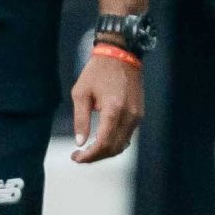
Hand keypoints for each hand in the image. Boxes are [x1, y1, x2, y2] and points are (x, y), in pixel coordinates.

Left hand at [71, 44, 144, 161]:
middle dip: (95, 157)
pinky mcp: (139, 114)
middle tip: (78, 157)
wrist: (121, 56)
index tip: (75, 158)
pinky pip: (127, 135)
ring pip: (122, 144)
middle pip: (114, 148)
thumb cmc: (97, 72)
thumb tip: (79, 142)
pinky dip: (114, 143)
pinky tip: (99, 141)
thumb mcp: (81, 93)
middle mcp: (129, 116)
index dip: (89, 156)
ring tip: (86, 151)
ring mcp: (137, 116)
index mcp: (114, 110)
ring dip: (105, 152)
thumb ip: (80, 119)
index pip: (103, 143)